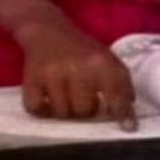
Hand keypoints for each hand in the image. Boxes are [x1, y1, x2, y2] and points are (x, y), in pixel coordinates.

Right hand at [14, 14, 138, 128]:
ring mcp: (52, 74)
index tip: (127, 128)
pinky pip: (36, 108)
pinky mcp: (31, 78)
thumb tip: (128, 121)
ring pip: (61, 113)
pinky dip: (41, 110)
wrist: (48, 31)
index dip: (122, 114)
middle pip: (85, 111)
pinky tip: (46, 101)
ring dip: (64, 111)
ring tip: (66, 99)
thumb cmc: (82, 51)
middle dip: (86, 110)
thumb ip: (121, 86)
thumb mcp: (107, 60)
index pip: (116, 95)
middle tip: (83, 99)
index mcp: (100, 62)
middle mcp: (77, 68)